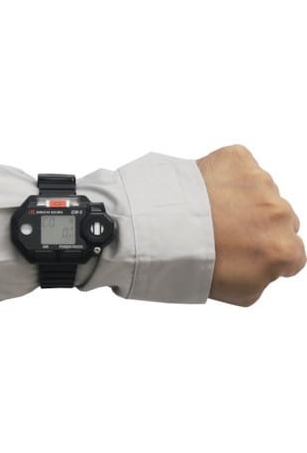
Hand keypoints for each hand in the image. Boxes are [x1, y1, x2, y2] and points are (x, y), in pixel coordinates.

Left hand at [196, 144, 305, 306]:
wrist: (160, 230)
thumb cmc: (193, 262)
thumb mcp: (241, 293)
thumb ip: (265, 278)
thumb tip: (266, 265)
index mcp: (283, 249)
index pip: (293, 253)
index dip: (269, 253)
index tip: (249, 252)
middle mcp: (278, 213)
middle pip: (279, 219)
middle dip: (258, 225)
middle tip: (224, 232)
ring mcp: (259, 183)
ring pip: (261, 191)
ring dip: (242, 200)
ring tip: (209, 213)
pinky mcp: (238, 159)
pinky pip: (240, 167)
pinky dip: (225, 176)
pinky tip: (205, 192)